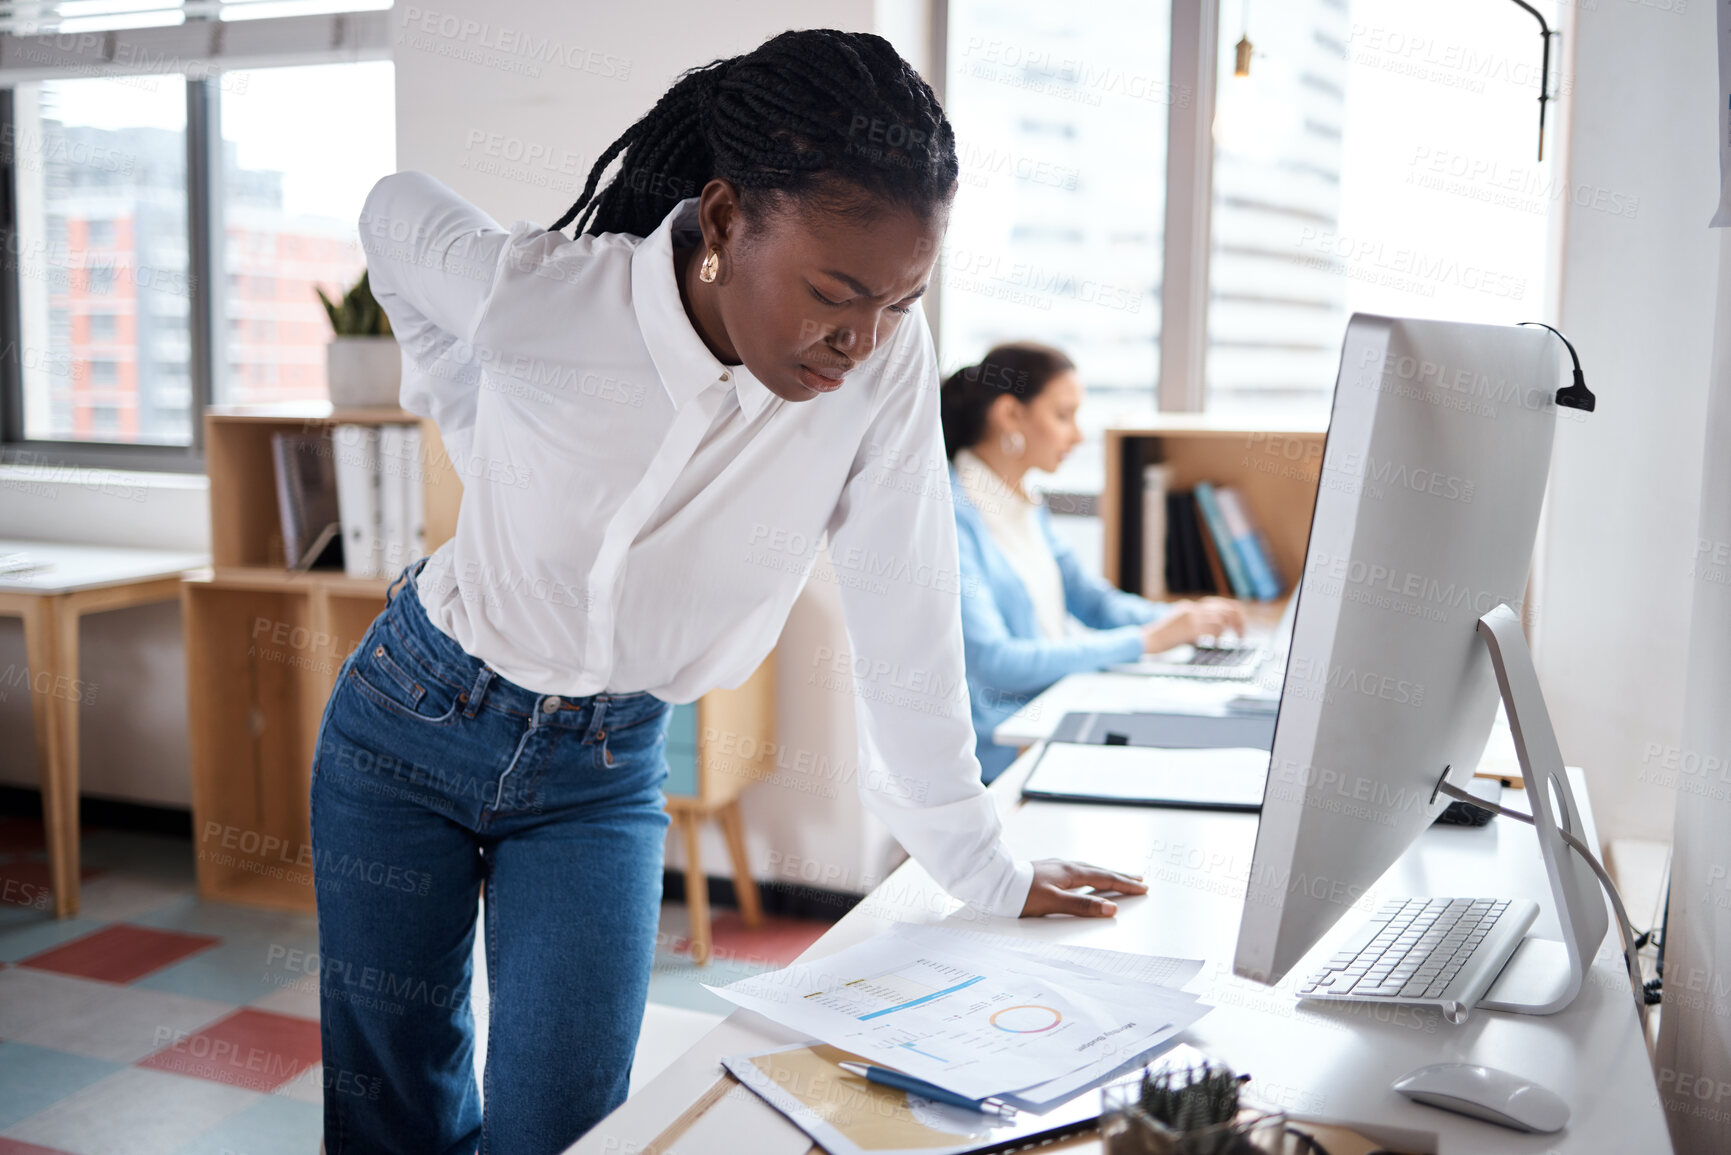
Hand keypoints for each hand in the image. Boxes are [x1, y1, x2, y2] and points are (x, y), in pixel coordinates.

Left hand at [1020, 858, 1147, 917]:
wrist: (995, 882)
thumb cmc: (1021, 894)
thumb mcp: (1054, 903)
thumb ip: (1082, 906)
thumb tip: (1110, 909)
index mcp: (1071, 873)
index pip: (1105, 879)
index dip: (1125, 884)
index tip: (1143, 887)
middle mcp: (1066, 866)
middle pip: (1100, 871)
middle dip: (1121, 875)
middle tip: (1140, 878)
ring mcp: (1056, 867)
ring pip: (1089, 869)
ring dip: (1106, 872)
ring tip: (1118, 875)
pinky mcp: (1047, 870)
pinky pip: (1077, 869)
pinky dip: (1090, 873)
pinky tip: (1085, 875)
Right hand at [1142, 597, 1246, 653]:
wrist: (1146, 640)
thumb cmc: (1162, 639)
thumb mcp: (1181, 628)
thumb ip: (1197, 626)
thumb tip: (1218, 632)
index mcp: (1189, 607)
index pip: (1218, 603)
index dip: (1232, 611)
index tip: (1239, 623)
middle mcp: (1192, 609)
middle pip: (1224, 608)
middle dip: (1237, 621)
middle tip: (1241, 634)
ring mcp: (1191, 617)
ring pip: (1220, 619)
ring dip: (1226, 631)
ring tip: (1223, 642)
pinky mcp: (1190, 628)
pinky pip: (1213, 629)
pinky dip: (1217, 637)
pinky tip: (1213, 644)